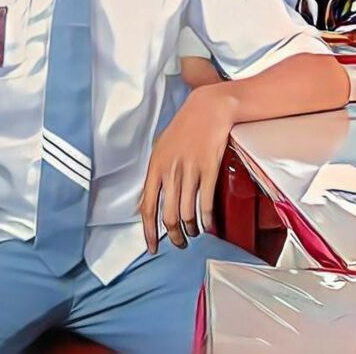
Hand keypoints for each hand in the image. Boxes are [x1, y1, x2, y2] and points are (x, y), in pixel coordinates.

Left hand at [140, 84, 235, 252]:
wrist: (208, 108)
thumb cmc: (186, 127)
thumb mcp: (162, 147)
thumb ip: (156, 172)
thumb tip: (146, 198)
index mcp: (156, 166)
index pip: (147, 206)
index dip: (149, 231)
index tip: (152, 247)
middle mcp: (170, 170)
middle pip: (168, 216)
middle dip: (175, 236)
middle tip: (180, 243)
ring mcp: (190, 170)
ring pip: (187, 213)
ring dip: (191, 230)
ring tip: (195, 233)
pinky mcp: (208, 169)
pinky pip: (205, 203)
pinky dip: (207, 219)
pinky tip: (209, 223)